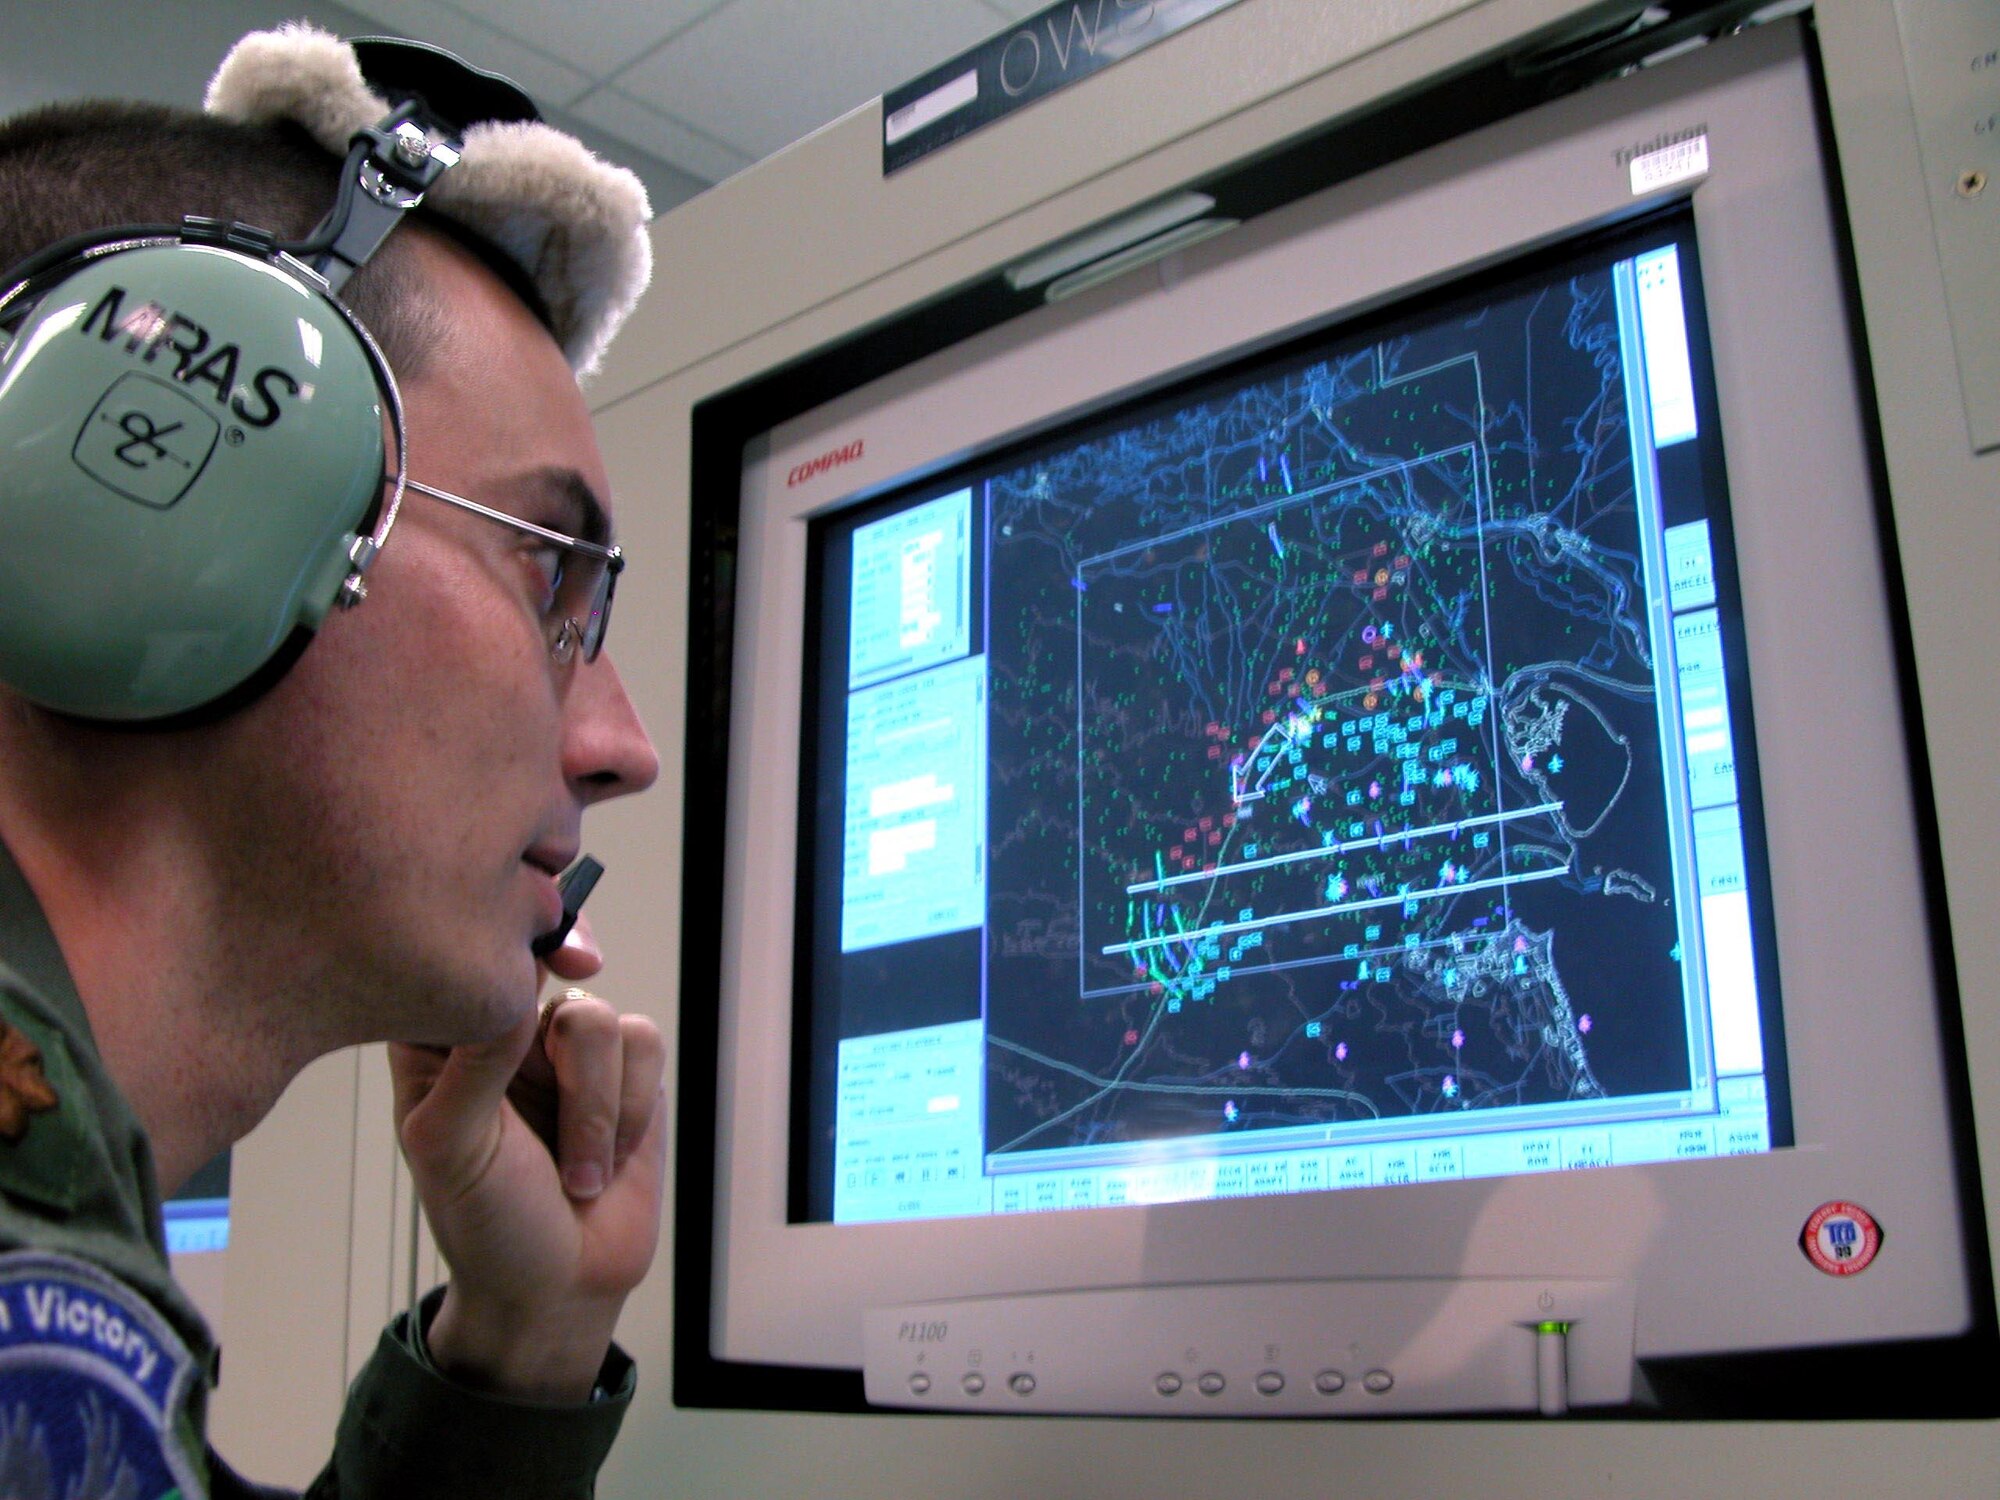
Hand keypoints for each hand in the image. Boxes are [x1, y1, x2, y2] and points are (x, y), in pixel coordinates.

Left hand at [387, 916, 667, 1402]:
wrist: (561, 1288)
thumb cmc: (487, 1225)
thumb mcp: (453, 1148)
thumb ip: (473, 1064)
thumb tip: (511, 991)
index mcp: (440, 1046)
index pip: (463, 966)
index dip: (500, 958)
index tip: (539, 972)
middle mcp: (505, 1037)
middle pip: (549, 983)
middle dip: (565, 1068)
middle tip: (559, 1123)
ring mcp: (566, 1054)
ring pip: (602, 1020)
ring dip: (599, 1109)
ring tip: (578, 1171)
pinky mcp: (626, 1074)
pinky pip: (646, 1045)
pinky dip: (633, 1109)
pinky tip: (608, 1159)